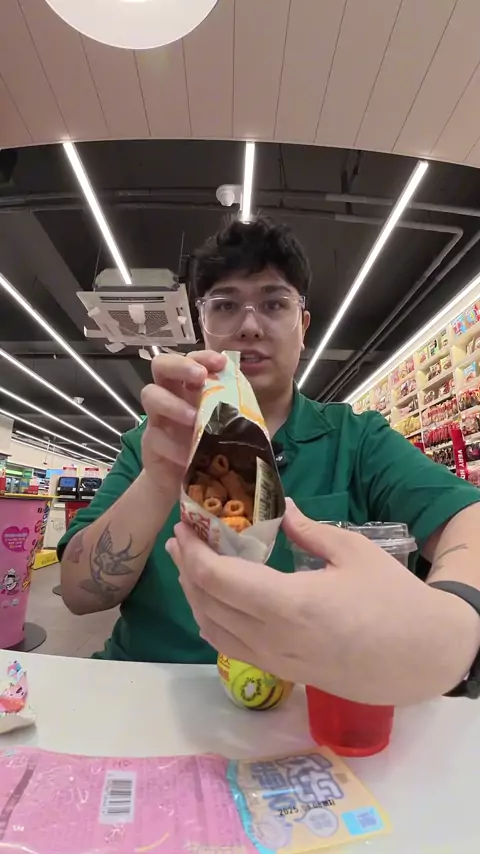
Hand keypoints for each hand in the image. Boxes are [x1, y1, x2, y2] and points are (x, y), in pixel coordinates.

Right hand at [140, 350, 226, 498]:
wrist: (192, 480)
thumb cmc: (211, 446)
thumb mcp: (226, 427)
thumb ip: (233, 412)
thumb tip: (250, 404)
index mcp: (190, 387)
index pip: (191, 359)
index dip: (203, 356)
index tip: (221, 363)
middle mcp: (170, 395)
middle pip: (161, 365)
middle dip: (180, 366)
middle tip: (199, 377)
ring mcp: (158, 417)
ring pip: (151, 395)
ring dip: (173, 404)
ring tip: (194, 419)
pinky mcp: (150, 442)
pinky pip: (156, 437)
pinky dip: (174, 445)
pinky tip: (189, 455)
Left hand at [167, 499, 439, 702]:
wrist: (419, 658)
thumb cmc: (391, 599)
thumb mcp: (353, 552)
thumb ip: (308, 531)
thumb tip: (279, 508)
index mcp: (289, 604)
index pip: (218, 579)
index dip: (193, 552)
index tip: (184, 526)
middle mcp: (272, 638)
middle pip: (207, 603)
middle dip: (186, 568)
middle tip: (181, 538)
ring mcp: (274, 660)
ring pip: (212, 629)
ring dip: (193, 595)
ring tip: (189, 564)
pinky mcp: (281, 672)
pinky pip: (230, 646)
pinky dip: (211, 620)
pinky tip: (214, 600)